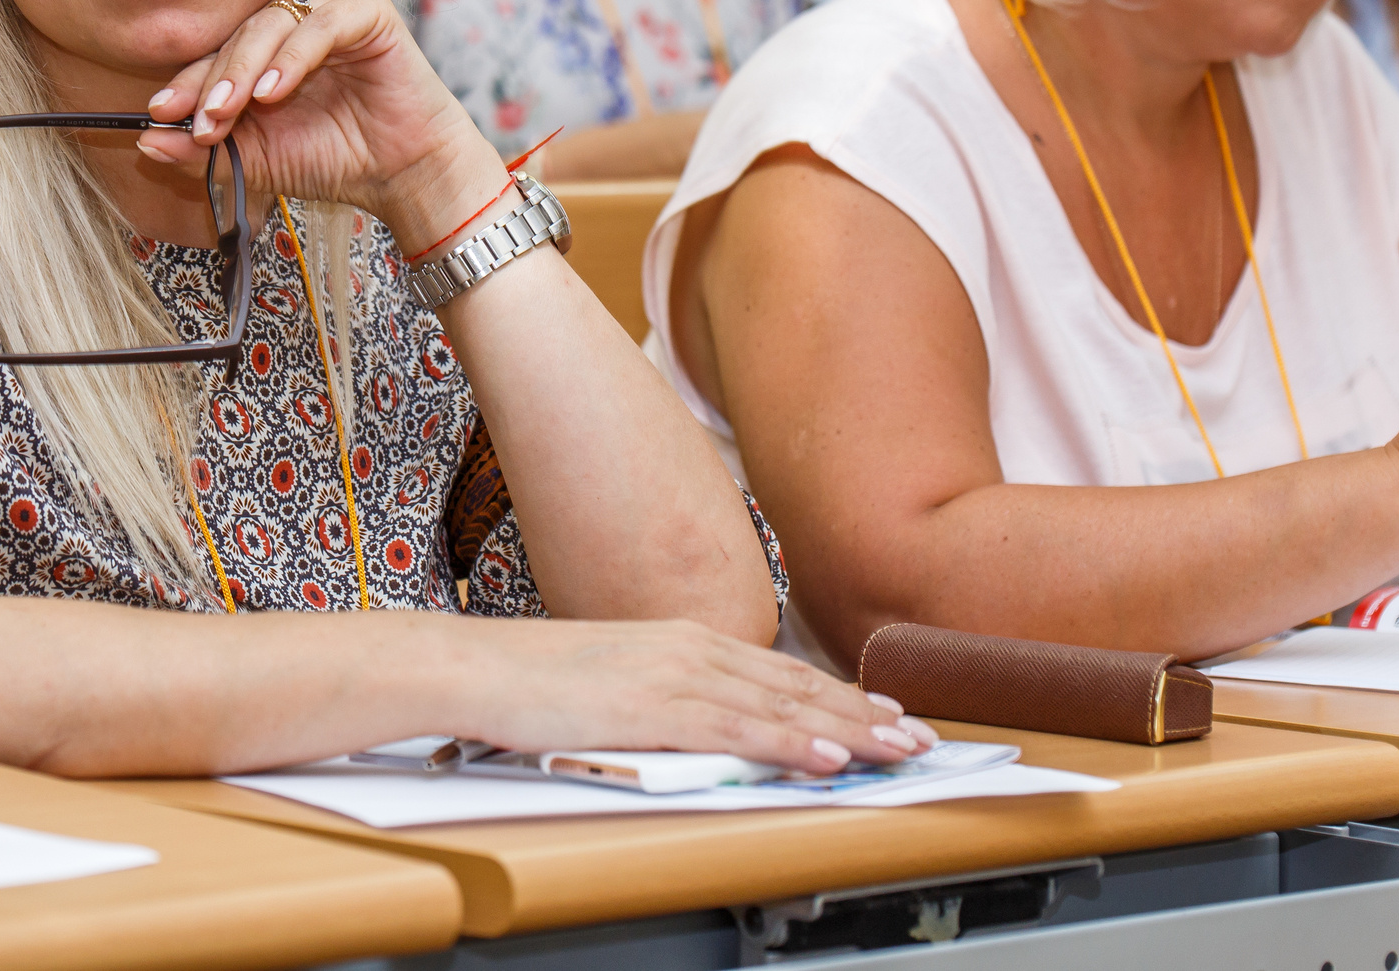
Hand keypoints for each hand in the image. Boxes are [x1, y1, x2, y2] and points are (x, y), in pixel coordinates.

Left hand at [138, 0, 506, 251]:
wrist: (404, 175)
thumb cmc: (335, 159)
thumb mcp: (258, 160)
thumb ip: (205, 152)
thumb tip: (145, 143)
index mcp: (267, 50)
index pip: (217, 54)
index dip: (186, 82)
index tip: (158, 114)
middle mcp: (296, 22)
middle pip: (239, 35)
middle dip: (214, 79)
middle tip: (199, 119)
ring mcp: (332, 10)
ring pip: (274, 22)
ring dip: (246, 66)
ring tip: (231, 108)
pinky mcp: (369, 11)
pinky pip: (323, 23)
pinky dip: (294, 57)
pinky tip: (274, 91)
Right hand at [444, 617, 934, 775]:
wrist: (477, 668)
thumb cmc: (531, 681)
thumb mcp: (613, 682)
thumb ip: (664, 697)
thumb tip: (703, 727)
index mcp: (681, 641)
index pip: (779, 670)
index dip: (840, 693)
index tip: (886, 712)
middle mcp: (689, 649)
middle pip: (797, 684)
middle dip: (865, 713)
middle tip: (921, 736)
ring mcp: (675, 676)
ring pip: (783, 704)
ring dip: (850, 730)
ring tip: (900, 750)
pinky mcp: (655, 708)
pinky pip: (739, 729)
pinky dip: (792, 742)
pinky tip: (829, 757)